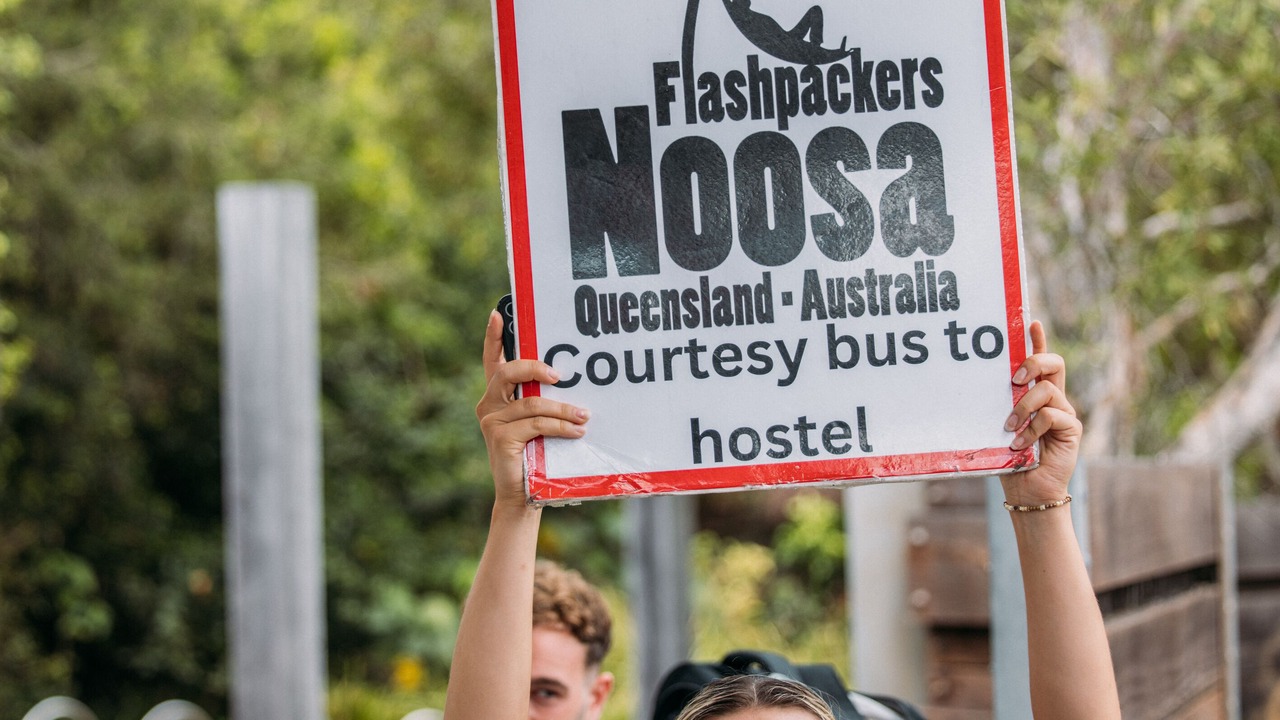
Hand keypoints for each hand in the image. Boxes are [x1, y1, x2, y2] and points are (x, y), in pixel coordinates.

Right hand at [476, 311, 589, 508]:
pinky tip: (576, 430)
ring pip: (532, 402)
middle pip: (509, 372)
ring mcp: (491, 420)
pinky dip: (560, 426)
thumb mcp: (538, 423)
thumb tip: (571, 383)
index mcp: (498, 397)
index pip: (492, 361)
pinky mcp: (499, 436)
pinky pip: (536, 423)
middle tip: (559, 374)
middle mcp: (488, 404)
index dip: (493, 337)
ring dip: (563, 409)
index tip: (498, 313)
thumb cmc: (536, 455)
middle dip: (536, 368)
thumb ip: (543, 402)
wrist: (523, 494)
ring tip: (585, 416)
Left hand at [999, 320, 1081, 507]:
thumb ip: (997, 408)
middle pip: (1054, 363)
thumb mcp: (998, 428)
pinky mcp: (1071, 429)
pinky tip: (1020, 444)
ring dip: (1022, 407)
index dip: (1038, 341)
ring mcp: (1064, 413)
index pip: (1041, 362)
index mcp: (1036, 395)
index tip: (1031, 322)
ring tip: (1009, 427)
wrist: (1028, 490)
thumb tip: (972, 388)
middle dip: (1033, 362)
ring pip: (1047, 390)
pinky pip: (1051, 415)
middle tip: (1013, 380)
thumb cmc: (1010, 459)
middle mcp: (1054, 399)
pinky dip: (1032, 428)